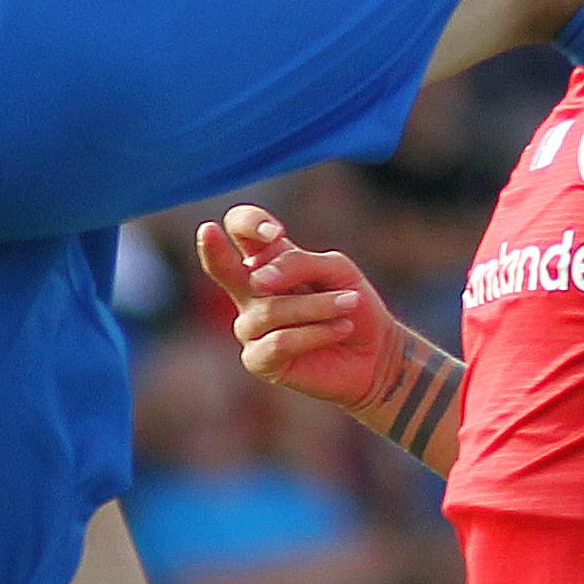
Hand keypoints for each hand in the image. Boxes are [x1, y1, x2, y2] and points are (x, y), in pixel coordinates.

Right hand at [195, 205, 406, 415]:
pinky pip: (278, 341)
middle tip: (207, 230)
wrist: (375, 352)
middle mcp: (250, 292)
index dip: (249, 224)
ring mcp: (251, 327)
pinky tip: (340, 328)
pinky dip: (314, 333)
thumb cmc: (353, 304)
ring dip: (316, 305)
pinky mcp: (258, 360)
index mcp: (266, 261)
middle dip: (214, 249)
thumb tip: (257, 279)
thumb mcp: (335, 270)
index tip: (275, 233)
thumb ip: (297, 263)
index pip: (242, 230)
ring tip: (349, 304)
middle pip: (220, 266)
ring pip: (270, 309)